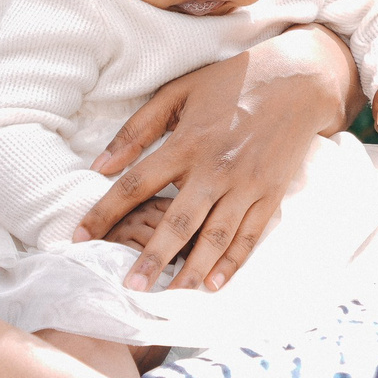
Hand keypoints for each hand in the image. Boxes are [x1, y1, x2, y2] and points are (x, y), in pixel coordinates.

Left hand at [74, 28, 359, 291]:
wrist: (299, 80)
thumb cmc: (232, 82)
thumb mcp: (179, 92)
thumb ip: (138, 128)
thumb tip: (99, 165)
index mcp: (187, 142)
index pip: (136, 184)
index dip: (104, 212)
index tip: (79, 238)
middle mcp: (215, 168)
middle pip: (177, 222)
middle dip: (152, 258)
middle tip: (130, 287)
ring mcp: (246, 185)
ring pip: (215, 238)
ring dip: (191, 271)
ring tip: (169, 297)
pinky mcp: (270, 194)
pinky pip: (249, 236)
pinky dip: (232, 264)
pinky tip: (213, 286)